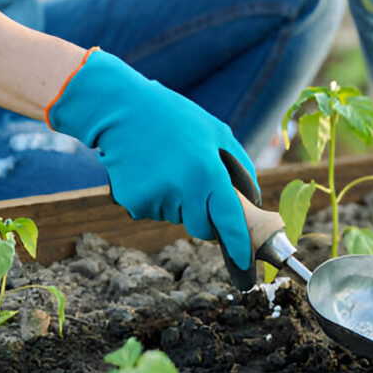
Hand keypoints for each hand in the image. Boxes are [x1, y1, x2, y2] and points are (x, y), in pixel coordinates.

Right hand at [47, 48, 259, 278]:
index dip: (239, 245)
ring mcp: (157, 199)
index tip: (247, 263)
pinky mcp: (134, 202)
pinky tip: (149, 171)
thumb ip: (240, 168)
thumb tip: (252, 201)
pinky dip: (156, 198)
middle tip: (194, 185)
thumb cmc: (175, 118)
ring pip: (177, 218)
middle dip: (204, 218)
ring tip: (167, 166)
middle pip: (202, 229)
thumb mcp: (217, 132)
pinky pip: (155, 211)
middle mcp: (184, 190)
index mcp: (208, 172)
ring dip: (178, 201)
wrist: (120, 109)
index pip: (229, 220)